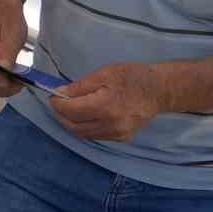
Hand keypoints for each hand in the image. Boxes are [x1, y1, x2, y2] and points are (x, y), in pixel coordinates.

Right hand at [0, 8, 27, 97]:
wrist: (2, 12)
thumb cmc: (7, 18)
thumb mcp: (13, 30)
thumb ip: (8, 50)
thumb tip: (4, 69)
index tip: (14, 80)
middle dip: (1, 87)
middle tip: (20, 83)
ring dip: (2, 89)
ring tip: (18, 83)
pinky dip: (1, 86)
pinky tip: (13, 81)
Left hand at [49, 62, 163, 140]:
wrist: (159, 90)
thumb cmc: (132, 77)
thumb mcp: (104, 73)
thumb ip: (80, 86)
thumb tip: (59, 93)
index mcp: (105, 107)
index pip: (70, 111)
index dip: (57, 103)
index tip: (53, 95)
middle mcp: (110, 125)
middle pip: (73, 126)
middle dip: (61, 115)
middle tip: (59, 102)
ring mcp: (117, 134)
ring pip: (83, 134)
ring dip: (72, 122)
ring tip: (71, 107)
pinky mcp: (121, 138)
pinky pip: (95, 135)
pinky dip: (85, 126)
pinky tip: (86, 114)